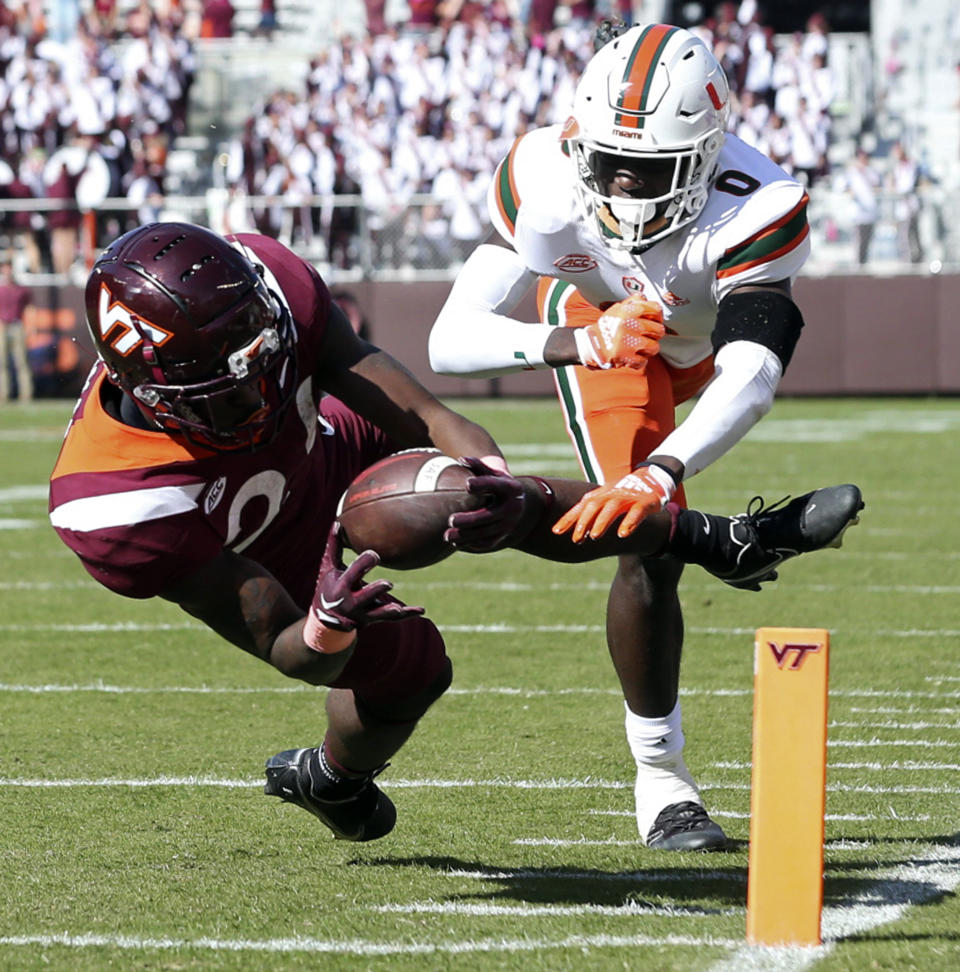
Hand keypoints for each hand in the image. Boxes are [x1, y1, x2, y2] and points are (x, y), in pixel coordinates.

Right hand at [311, 522, 423, 630]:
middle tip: (388, 584)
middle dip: (375, 591)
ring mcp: (363, 613)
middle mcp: (351, 602)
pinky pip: (392, 618)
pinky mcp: (374, 619)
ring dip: (389, 610)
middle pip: (365, 597)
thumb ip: (334, 546)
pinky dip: (407, 614)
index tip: (375, 555)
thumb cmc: (329, 585)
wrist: (327, 618)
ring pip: (379, 613)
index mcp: (341, 586)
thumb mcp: (329, 567)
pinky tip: (422, 610)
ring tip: (400, 608)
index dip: (363, 564)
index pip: (353, 574)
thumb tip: (337, 523)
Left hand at [444, 457, 532, 551]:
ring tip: (447, 536)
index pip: (495, 486)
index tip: (467, 484)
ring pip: (486, 533)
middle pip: (489, 516)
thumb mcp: (493, 473)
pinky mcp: (503, 537)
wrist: (518, 505)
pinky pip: (486, 543)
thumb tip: (462, 460)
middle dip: (469, 520)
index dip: (482, 484)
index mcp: (510, 488)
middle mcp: (512, 508)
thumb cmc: (498, 485)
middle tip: (451, 520)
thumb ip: (478, 465)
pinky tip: (456, 543)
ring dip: (466, 536)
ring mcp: (508, 524)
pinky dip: (470, 544)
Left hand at [551, 465, 675, 541]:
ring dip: (602, 521)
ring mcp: (627, 497)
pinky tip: (623, 534)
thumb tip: (576, 533)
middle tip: (576, 539)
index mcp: (600, 495)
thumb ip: (591, 514)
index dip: (569, 518)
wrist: (651, 478)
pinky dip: (629, 522)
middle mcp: (611, 495)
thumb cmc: (623, 494)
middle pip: (594, 506)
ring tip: (594, 536)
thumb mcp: (605, 500)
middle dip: (584, 522)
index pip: (581, 506)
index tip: (556, 531)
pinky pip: (636, 512)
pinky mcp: (644, 502)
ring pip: (612, 508)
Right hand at [576, 295, 664, 369]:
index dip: (657, 316)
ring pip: (654, 347)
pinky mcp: (626, 358)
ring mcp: (629, 342)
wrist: (590, 345)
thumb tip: (646, 298)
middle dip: (654, 335)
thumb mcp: (617, 309)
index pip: (656, 309)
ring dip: (648, 349)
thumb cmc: (607, 327)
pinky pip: (643, 361)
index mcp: (629, 310)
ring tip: (638, 347)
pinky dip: (638, 361)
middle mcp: (630, 325)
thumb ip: (633, 301)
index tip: (652, 321)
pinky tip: (631, 356)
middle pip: (659, 330)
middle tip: (644, 336)